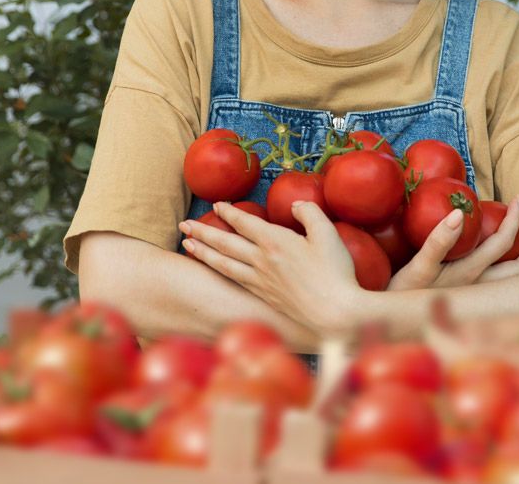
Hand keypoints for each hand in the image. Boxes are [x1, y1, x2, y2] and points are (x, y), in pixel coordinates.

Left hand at [178, 200, 361, 335]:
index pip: (244, 222)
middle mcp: (262, 260)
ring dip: (203, 252)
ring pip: (224, 263)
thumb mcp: (327, 233)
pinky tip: (215, 270)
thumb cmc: (335, 272)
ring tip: (187, 245)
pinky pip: (234, 280)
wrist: (335, 314)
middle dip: (203, 231)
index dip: (229, 212)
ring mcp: (260, 281)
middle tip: (184, 224)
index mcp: (275, 241)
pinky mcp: (263, 297)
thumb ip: (309, 213)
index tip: (216, 205)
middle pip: (225, 243)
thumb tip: (294, 205)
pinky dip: (219, 272)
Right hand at [388, 195, 518, 290]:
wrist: (394, 321)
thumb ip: (438, 241)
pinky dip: (510, 272)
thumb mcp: (418, 266)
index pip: (502, 243)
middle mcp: (479, 287)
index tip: (517, 200)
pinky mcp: (468, 300)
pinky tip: (503, 264)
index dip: (513, 220)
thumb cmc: (403, 293)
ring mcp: (475, 296)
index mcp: (470, 273)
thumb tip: (460, 214)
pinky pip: (500, 287)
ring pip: (513, 281)